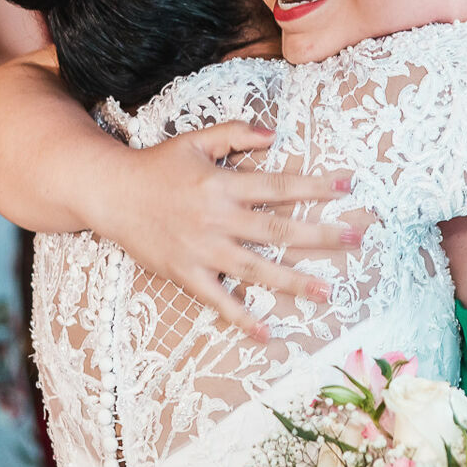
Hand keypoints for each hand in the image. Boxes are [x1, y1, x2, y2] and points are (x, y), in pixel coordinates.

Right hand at [104, 121, 356, 338]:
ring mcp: (202, 250)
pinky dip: (241, 318)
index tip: (347, 185)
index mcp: (222, 185)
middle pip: (277, 229)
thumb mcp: (196, 140)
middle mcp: (217, 219)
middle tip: (356, 239)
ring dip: (292, 281)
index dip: (314, 186)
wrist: (111, 193)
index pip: (278, 186)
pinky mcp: (186, 274)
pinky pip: (218, 300)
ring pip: (255, 268)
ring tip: (326, 292)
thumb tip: (275, 132)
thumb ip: (236, 134)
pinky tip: (267, 334)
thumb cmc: (156, 165)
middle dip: (320, 234)